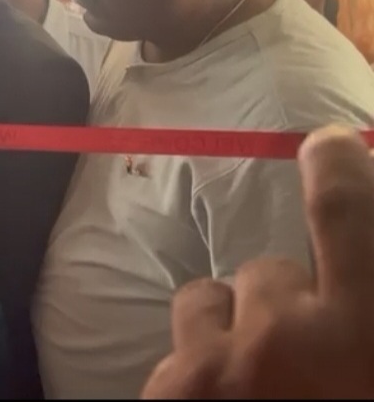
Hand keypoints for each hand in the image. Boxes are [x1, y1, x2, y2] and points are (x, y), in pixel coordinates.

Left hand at [142, 125, 373, 398]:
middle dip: (282, 303)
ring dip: (227, 329)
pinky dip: (197, 374)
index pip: (347, 215)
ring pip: (206, 301)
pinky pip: (174, 352)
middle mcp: (285, 338)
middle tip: (302, 356)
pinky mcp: (167, 391)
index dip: (335, 169)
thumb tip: (348, 266)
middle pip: (269, 272)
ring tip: (252, 378)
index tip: (324, 145)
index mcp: (360, 334)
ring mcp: (216, 366)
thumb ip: (361, 301)